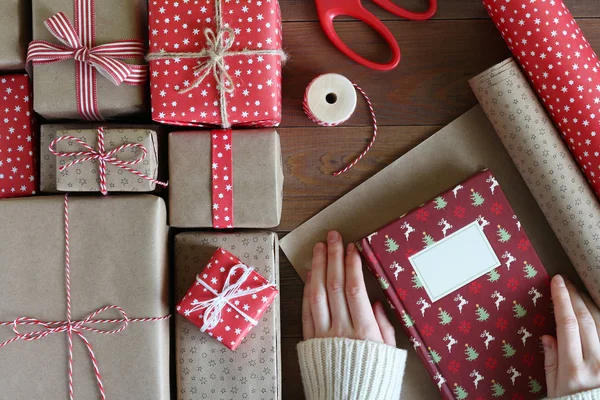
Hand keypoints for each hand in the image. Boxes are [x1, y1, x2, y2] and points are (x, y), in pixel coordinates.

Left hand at [301, 230, 395, 345]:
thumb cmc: (373, 376)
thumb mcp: (388, 353)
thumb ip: (384, 327)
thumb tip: (376, 303)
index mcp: (365, 331)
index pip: (355, 289)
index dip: (352, 265)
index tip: (352, 247)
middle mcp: (341, 330)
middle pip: (335, 286)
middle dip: (334, 257)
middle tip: (333, 237)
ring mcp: (323, 335)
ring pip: (317, 294)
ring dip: (318, 267)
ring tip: (319, 248)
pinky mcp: (310, 341)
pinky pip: (306, 311)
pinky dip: (307, 290)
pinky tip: (310, 274)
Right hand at [543, 275, 599, 397]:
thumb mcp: (554, 389)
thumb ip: (551, 362)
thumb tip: (547, 336)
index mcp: (573, 369)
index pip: (567, 324)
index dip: (562, 299)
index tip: (557, 282)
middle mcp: (596, 364)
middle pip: (586, 320)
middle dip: (575, 297)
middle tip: (566, 282)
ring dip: (590, 305)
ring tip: (580, 293)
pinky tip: (595, 311)